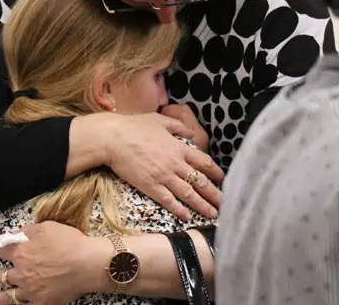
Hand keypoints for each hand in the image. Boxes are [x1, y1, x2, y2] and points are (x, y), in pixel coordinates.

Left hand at [0, 222, 108, 304]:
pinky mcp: (43, 302)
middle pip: (1, 275)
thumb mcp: (47, 227)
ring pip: (9, 295)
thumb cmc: (70, 243)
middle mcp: (23, 273)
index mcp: (22, 253)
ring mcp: (31, 290)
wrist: (87, 264)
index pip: (3, 249)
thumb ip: (28, 231)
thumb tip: (15, 233)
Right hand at [99, 112, 223, 219]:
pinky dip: (179, 209)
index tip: (224, 180)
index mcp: (179, 148)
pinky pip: (168, 200)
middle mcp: (175, 163)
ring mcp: (164, 176)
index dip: (216, 172)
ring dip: (203, 205)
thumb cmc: (134, 126)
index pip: (204, 162)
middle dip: (215, 194)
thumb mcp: (159, 120)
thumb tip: (191, 133)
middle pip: (201, 181)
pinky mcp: (150, 186)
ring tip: (213, 214)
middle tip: (225, 204)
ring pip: (189, 194)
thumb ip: (178, 126)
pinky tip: (187, 216)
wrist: (113, 138)